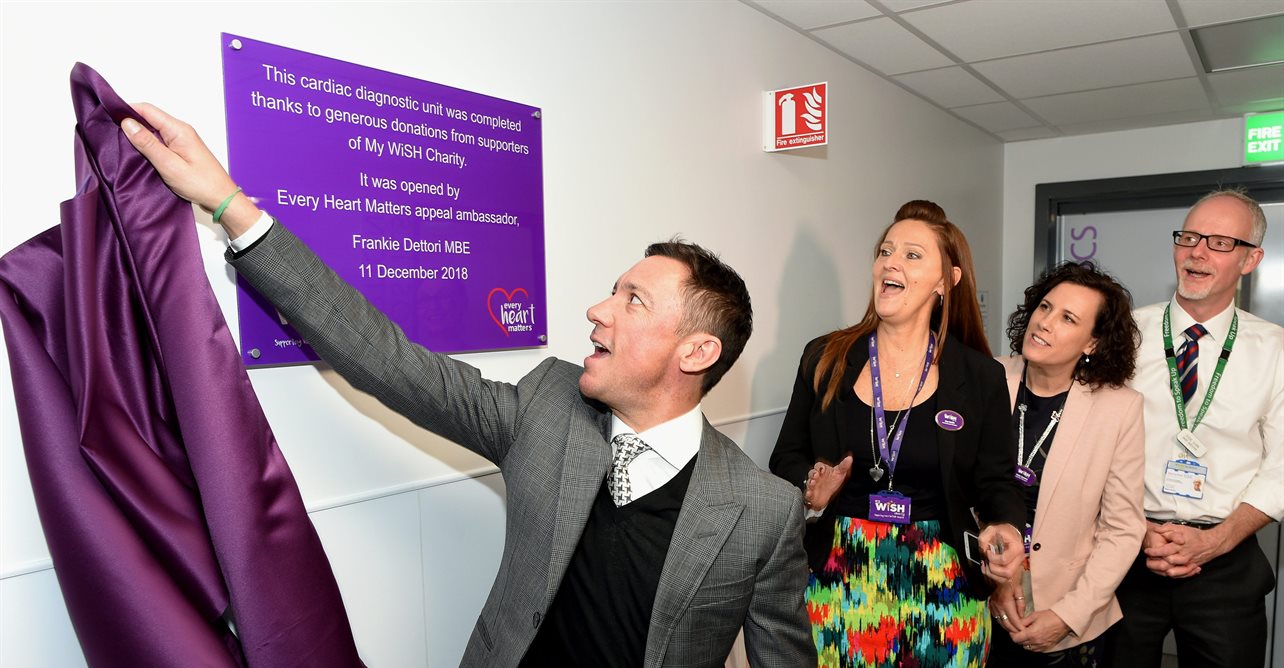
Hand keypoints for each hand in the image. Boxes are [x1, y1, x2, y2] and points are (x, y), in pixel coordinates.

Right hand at [120, 104, 259, 233]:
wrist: (222, 199)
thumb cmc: (201, 184)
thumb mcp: (169, 165)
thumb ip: (148, 144)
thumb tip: (127, 123)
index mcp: (179, 130)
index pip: (147, 110)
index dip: (126, 109)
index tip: (107, 114)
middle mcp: (180, 131)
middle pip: (149, 118)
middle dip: (129, 121)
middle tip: (108, 130)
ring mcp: (181, 141)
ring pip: (153, 130)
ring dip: (138, 134)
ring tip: (118, 142)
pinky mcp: (180, 151)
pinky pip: (160, 141)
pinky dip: (147, 144)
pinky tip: (137, 153)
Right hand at [803, 455, 851, 510]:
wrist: (828, 495)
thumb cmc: (832, 481)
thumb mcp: (840, 473)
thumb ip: (844, 466)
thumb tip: (850, 458)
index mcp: (822, 470)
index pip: (818, 466)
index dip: (819, 467)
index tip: (822, 469)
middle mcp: (816, 477)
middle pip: (812, 473)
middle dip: (813, 473)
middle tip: (816, 475)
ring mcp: (812, 485)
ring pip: (809, 482)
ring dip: (810, 482)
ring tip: (813, 483)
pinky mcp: (811, 494)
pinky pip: (808, 493)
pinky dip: (808, 493)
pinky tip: (809, 493)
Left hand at [978, 523, 1022, 581]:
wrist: (1010, 534)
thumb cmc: (1002, 532)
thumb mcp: (992, 529)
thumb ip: (985, 537)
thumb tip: (983, 548)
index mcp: (1016, 548)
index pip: (1004, 560)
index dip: (993, 558)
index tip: (988, 551)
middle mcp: (1019, 559)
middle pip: (1007, 572)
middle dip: (993, 568)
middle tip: (987, 560)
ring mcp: (1016, 566)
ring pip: (1005, 578)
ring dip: (992, 574)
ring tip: (985, 565)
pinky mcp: (1012, 570)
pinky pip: (1003, 579)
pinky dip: (993, 576)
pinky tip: (987, 568)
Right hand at [988, 576, 1026, 636]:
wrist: (997, 572)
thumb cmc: (1010, 579)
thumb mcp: (1019, 589)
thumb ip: (1020, 603)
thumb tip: (1021, 616)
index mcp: (1006, 601)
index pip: (1013, 619)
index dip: (1019, 626)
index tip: (1024, 631)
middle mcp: (998, 605)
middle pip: (1006, 622)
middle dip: (1014, 629)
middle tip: (1021, 634)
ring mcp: (993, 605)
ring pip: (1000, 621)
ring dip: (1007, 627)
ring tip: (1015, 631)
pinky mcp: (991, 604)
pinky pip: (996, 617)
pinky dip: (1002, 622)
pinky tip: (1007, 624)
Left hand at [1009, 609, 1070, 651]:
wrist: (1064, 621)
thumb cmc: (1051, 616)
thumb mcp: (1034, 615)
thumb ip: (1023, 621)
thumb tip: (1016, 624)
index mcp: (1032, 633)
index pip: (1015, 639)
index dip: (1012, 634)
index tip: (1013, 630)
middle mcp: (1036, 642)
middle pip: (1020, 644)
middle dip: (1018, 637)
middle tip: (1020, 631)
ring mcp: (1042, 646)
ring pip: (1027, 647)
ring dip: (1025, 642)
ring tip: (1027, 634)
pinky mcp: (1047, 647)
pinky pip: (1035, 649)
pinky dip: (1032, 645)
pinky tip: (1034, 638)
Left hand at [1144, 523, 1222, 577]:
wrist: (1211, 543)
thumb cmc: (1195, 535)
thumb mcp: (1181, 528)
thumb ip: (1168, 529)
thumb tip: (1157, 530)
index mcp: (1180, 546)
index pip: (1165, 550)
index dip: (1154, 552)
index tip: (1147, 551)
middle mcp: (1184, 556)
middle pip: (1168, 563)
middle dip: (1157, 563)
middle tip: (1149, 560)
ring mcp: (1188, 563)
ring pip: (1175, 571)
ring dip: (1163, 570)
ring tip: (1156, 567)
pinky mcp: (1191, 567)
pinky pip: (1182, 574)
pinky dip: (1174, 575)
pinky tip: (1167, 572)